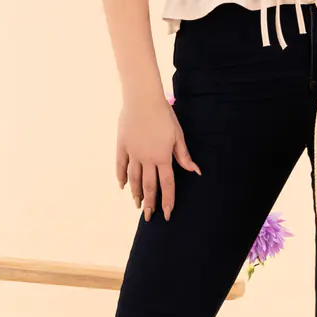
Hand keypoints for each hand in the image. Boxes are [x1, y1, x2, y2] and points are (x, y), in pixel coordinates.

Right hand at [116, 96, 201, 222]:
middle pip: (149, 186)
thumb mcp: (177, 134)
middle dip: (151, 203)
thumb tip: (195, 171)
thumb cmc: (163, 114)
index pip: (167, 184)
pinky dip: (121, 177)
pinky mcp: (122, 146)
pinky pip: (121, 166)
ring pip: (134, 179)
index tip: (168, 214)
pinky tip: (122, 186)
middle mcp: (147, 159)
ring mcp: (133, 153)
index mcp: (162, 157)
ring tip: (138, 205)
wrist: (142, 99)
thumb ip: (184, 155)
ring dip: (136, 194)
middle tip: (150, 217)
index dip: (168, 200)